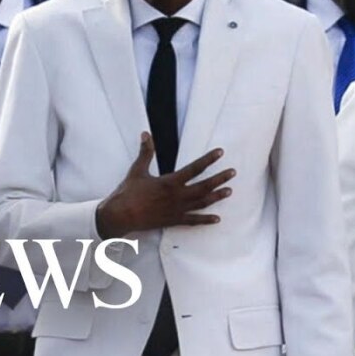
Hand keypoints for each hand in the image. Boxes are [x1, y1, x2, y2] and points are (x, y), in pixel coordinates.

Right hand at [96, 132, 234, 238]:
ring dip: (217, 197)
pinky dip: (206, 220)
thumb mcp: (137, 170)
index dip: (208, 160)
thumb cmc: (128, 193)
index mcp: (170, 182)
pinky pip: (193, 221)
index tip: (220, 153)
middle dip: (220, 179)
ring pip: (202, 203)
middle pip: (204, 186)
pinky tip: (217, 218)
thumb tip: (145, 134)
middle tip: (233, 172)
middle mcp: (177, 196)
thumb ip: (145, 152)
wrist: (121, 216)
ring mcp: (177, 210)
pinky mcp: (173, 221)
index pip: (194, 168)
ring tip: (230, 191)